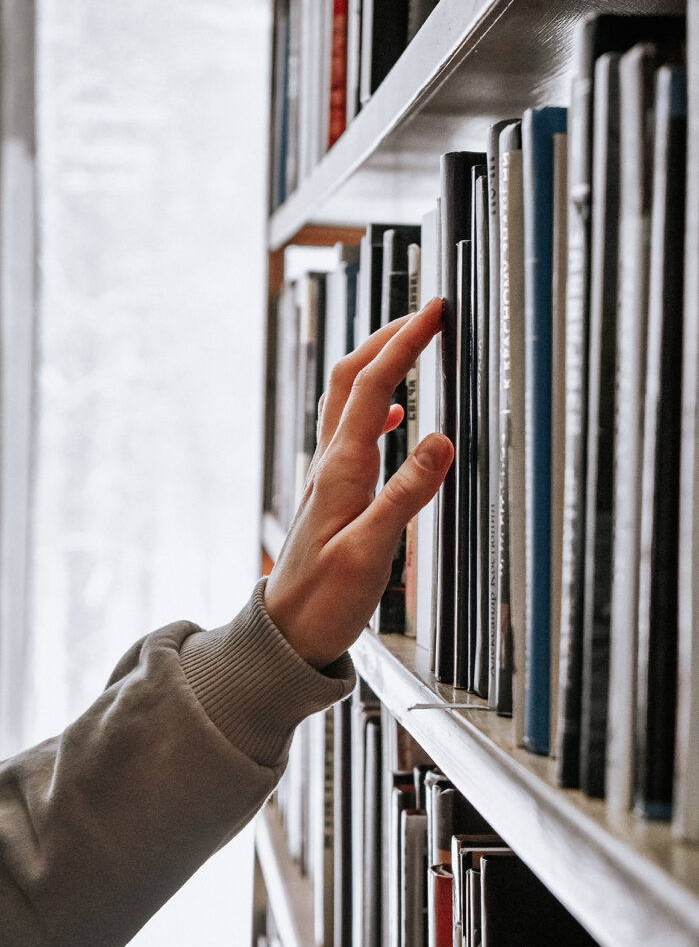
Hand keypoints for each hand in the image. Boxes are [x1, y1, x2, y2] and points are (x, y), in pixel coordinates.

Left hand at [264, 297, 453, 667]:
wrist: (287, 633)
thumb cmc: (323, 601)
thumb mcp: (371, 551)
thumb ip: (406, 495)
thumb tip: (440, 440)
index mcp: (340, 470)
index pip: (373, 386)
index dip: (403, 343)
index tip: (433, 312)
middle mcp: (330, 463)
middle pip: (352, 378)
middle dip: (388, 337)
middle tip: (425, 315)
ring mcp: (328, 475)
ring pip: (347, 399)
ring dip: (377, 364)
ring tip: (410, 346)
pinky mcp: (333, 492)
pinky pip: (350, 431)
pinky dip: (375, 407)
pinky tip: (394, 417)